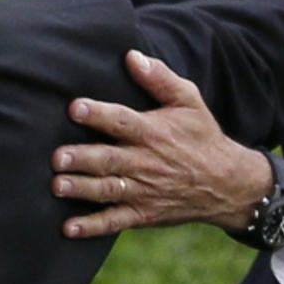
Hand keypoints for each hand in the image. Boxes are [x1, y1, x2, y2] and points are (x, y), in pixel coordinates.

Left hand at [52, 50, 272, 237]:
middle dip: (82, 158)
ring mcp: (144, 191)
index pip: (122, 121)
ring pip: (108, 190)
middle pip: (110, 159)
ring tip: (57, 186)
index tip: (75, 107)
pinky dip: (93, 226)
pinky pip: (115, 222)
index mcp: (154, 132)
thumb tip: (132, 56)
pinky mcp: (143, 214)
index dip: (99, 114)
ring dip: (82, 189)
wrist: (227, 183)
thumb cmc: (202, 136)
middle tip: (57, 157)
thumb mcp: (189, 101)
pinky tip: (69, 228)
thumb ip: (161, 78)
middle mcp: (146, 162)